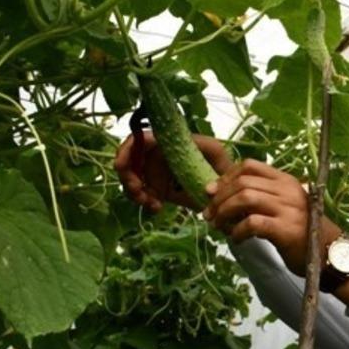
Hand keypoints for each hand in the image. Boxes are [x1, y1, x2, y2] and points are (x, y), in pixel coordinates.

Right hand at [113, 132, 231, 212]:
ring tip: (151, 203)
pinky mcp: (158, 190)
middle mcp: (158, 155)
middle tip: (138, 193)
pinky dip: (146, 202)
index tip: (121, 166)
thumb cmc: (222, 165)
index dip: (125, 150)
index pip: (138, 139)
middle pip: (129, 162)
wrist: (226, 193)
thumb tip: (176, 145)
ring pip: (133, 180)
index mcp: (167, 142)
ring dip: (135, 193)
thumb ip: (198, 144)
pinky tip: (157, 208)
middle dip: (128, 178)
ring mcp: (156, 173)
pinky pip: (143, 195)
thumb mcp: (213, 151)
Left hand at [203, 159, 339, 276]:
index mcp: (285, 180)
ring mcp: (289, 208)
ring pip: (245, 198)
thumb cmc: (303, 231)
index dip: (225, 177)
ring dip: (225, 212)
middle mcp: (287, 190)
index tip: (212, 193)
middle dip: (219, 198)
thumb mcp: (283, 206)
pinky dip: (238, 231)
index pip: (249, 166)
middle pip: (243, 182)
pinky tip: (237, 239)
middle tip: (209, 215)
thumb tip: (220, 195)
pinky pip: (253, 223)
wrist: (330, 253)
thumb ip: (260, 198)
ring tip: (219, 226)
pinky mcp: (287, 229)